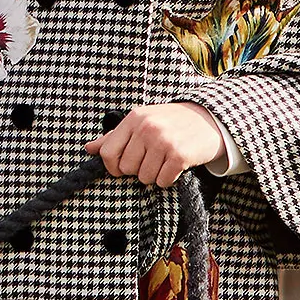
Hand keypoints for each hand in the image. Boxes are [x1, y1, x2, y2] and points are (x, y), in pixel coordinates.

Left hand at [87, 103, 224, 187]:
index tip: (124, 168)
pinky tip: (176, 166)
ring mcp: (163, 141)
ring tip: (165, 160)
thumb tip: (88, 148)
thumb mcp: (141, 122)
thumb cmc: (171, 123)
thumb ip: (114, 137)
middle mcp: (146, 127)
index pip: (108, 153)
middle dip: (138, 170)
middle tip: (153, 159)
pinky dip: (169, 179)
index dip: (114, 167)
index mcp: (134, 118)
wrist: (210, 119)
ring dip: (155, 175)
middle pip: (126, 169)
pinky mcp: (179, 155)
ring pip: (144, 178)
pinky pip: (162, 182)